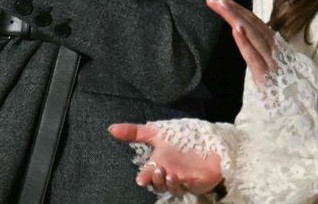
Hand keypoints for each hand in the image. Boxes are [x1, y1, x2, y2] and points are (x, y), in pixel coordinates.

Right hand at [108, 123, 223, 195]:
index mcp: (158, 163)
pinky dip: (180, 184)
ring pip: (170, 188)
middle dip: (155, 180)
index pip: (147, 174)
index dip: (144, 178)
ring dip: (167, 183)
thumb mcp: (157, 132)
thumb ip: (135, 132)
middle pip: (157, 184)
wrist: (207, 140)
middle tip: (157, 170)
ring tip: (167, 173)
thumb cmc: (182, 138)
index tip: (140, 180)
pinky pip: (185, 188)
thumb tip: (110, 128)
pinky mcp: (195, 183)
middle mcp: (168, 173)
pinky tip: (179, 176)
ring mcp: (182, 180)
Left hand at [206, 0, 277, 87]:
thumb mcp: (271, 68)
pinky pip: (254, 58)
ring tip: (221, 6)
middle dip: (232, 9)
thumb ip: (261, 52)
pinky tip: (235, 30)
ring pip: (253, 36)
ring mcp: (272, 63)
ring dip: (236, 19)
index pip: (254, 23)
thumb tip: (246, 36)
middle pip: (251, 25)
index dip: (238, 10)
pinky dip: (245, 42)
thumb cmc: (285, 91)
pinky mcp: (267, 78)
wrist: (301, 114)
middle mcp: (274, 51)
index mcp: (275, 47)